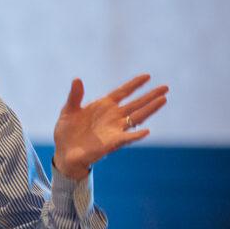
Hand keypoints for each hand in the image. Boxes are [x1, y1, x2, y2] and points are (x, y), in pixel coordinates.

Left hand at [52, 74, 167, 180]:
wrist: (64, 152)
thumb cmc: (67, 132)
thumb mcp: (68, 110)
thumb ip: (75, 96)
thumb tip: (77, 79)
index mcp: (104, 106)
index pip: (122, 92)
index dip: (134, 84)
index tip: (147, 76)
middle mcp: (113, 116)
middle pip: (135, 103)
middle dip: (150, 96)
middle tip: (165, 87)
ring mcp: (114, 129)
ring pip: (136, 118)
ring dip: (149, 109)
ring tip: (163, 100)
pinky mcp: (111, 143)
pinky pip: (126, 138)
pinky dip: (135, 135)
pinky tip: (146, 131)